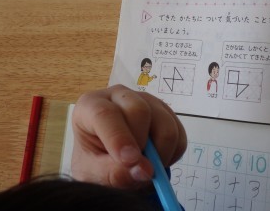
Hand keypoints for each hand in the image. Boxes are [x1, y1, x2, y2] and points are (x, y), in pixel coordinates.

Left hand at [70, 85, 186, 188]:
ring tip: (147, 168)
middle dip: (143, 144)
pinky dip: (173, 153)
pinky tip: (157, 160)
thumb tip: (143, 171)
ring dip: (161, 152)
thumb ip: (113, 173)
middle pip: (140, 111)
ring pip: (165, 122)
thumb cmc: (94, 161)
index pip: (105, 114)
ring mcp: (146, 100)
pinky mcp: (165, 111)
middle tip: (140, 169)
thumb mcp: (92, 173)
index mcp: (91, 105)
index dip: (119, 137)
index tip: (130, 161)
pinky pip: (179, 132)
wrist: (107, 159)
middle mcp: (120, 96)